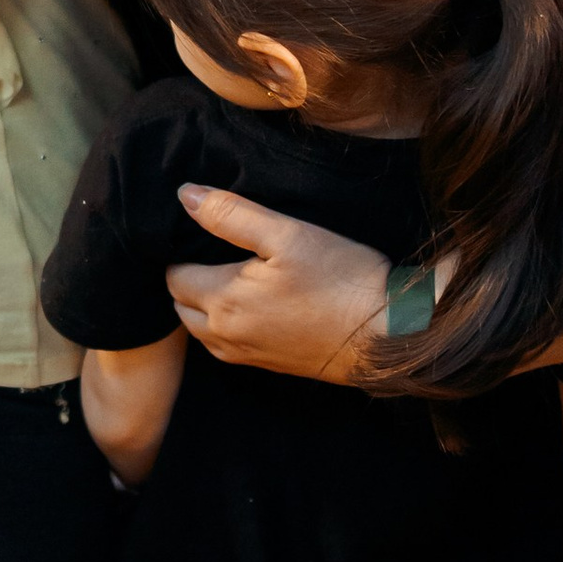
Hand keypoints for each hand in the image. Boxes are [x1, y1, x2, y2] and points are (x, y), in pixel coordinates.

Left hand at [164, 186, 386, 379]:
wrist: (388, 334)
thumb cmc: (341, 278)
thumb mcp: (288, 233)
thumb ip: (230, 214)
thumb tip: (184, 195)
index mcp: (223, 301)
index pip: (174, 276)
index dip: (181, 252)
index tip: (200, 235)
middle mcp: (225, 336)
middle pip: (181, 305)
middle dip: (186, 280)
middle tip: (212, 252)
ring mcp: (247, 356)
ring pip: (201, 330)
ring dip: (203, 305)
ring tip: (228, 276)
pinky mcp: (269, 366)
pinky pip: (227, 346)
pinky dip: (225, 326)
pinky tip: (251, 305)